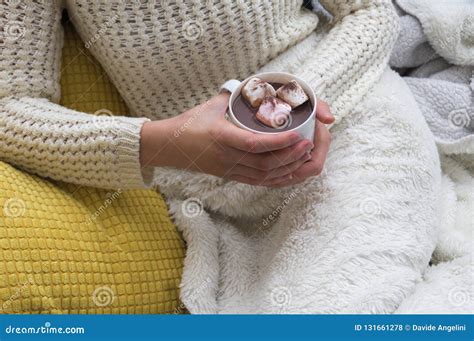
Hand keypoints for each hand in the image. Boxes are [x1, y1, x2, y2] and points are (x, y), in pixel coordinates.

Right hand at [140, 93, 333, 186]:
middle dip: (294, 155)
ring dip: (292, 167)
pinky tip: (297, 170)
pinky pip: (262, 183)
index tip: (299, 135)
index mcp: (221, 137)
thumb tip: (260, 87)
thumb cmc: (191, 123)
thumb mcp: (212, 104)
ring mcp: (231, 171)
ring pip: (267, 177)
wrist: (171, 147)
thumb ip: (236, 95)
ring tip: (309, 153)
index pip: (253, 144)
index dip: (278, 143)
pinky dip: (282, 178)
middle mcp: (227, 158)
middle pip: (266, 165)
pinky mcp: (234, 177)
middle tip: (312, 141)